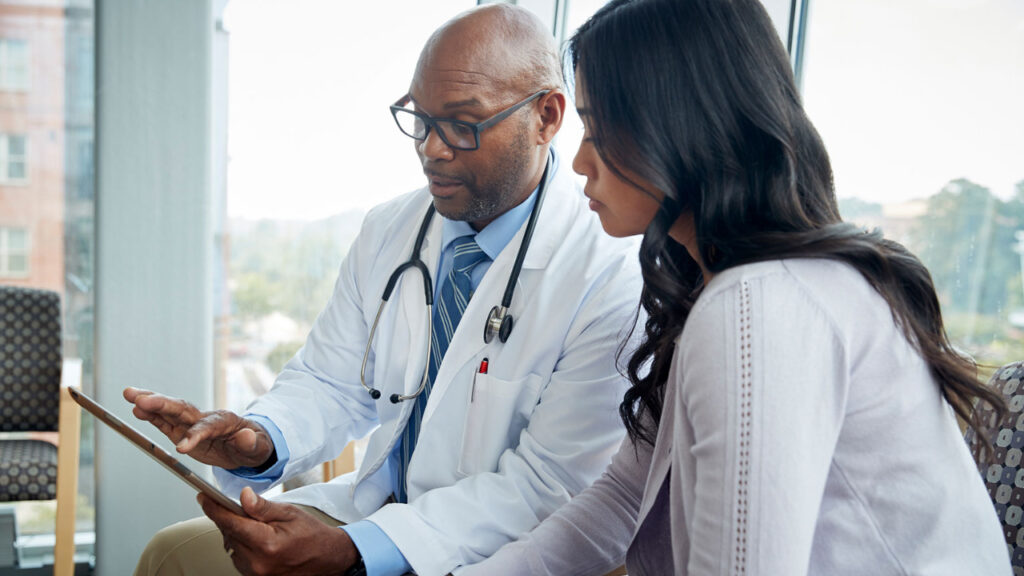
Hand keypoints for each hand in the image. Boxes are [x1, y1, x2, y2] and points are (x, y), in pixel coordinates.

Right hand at [123, 387, 273, 469]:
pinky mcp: (183, 431)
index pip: (207, 427)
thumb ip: (251, 443)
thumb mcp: (259, 447)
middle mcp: (205, 418)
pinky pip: (165, 423)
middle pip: (182, 410)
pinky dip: (151, 417)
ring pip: (170, 411)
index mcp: (225, 421)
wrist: (250, 445)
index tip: (182, 447)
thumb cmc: (255, 445)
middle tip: (139, 398)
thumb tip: (246, 436)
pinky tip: (136, 410)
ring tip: (130, 396)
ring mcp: (192, 424)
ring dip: (150, 404)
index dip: (195, 435)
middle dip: (161, 404)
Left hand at [200, 487, 358, 575]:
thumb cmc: (311, 534)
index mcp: (267, 543)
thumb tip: (242, 496)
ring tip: (255, 525)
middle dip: (228, 518)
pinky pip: (238, 558)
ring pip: (231, 547)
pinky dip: (241, 545)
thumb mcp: (290, 513)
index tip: (203, 497)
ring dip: (235, 533)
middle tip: (236, 506)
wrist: (327, 558)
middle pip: (228, 535)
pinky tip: (256, 539)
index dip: (214, 508)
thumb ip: (263, 507)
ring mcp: (256, 574)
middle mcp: (258, 562)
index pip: (231, 523)